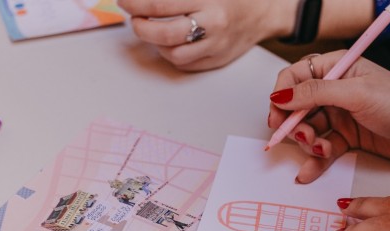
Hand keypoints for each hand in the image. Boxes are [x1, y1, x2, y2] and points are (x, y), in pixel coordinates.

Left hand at [117, 0, 292, 70]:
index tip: (124, 1)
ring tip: (152, 31)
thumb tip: (147, 0)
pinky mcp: (217, 61)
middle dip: (141, 27)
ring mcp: (215, 47)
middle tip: (134, 19)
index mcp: (209, 0)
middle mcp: (212, 25)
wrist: (265, 12)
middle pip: (165, 34)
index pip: (160, 5)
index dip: (136, 3)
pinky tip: (168, 43)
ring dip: (155, 44)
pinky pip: (185, 65)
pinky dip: (171, 55)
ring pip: (173, 55)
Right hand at [269, 51, 389, 182]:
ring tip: (320, 150)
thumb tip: (281, 95)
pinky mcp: (349, 137)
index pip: (296, 77)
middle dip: (295, 125)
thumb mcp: (356, 94)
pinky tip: (310, 171)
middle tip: (303, 137)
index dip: (282, 97)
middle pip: (298, 107)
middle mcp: (337, 90)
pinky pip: (323, 149)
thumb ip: (315, 93)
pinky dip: (316, 161)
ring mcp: (343, 115)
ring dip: (308, 144)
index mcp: (338, 68)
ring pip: (309, 130)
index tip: (278, 117)